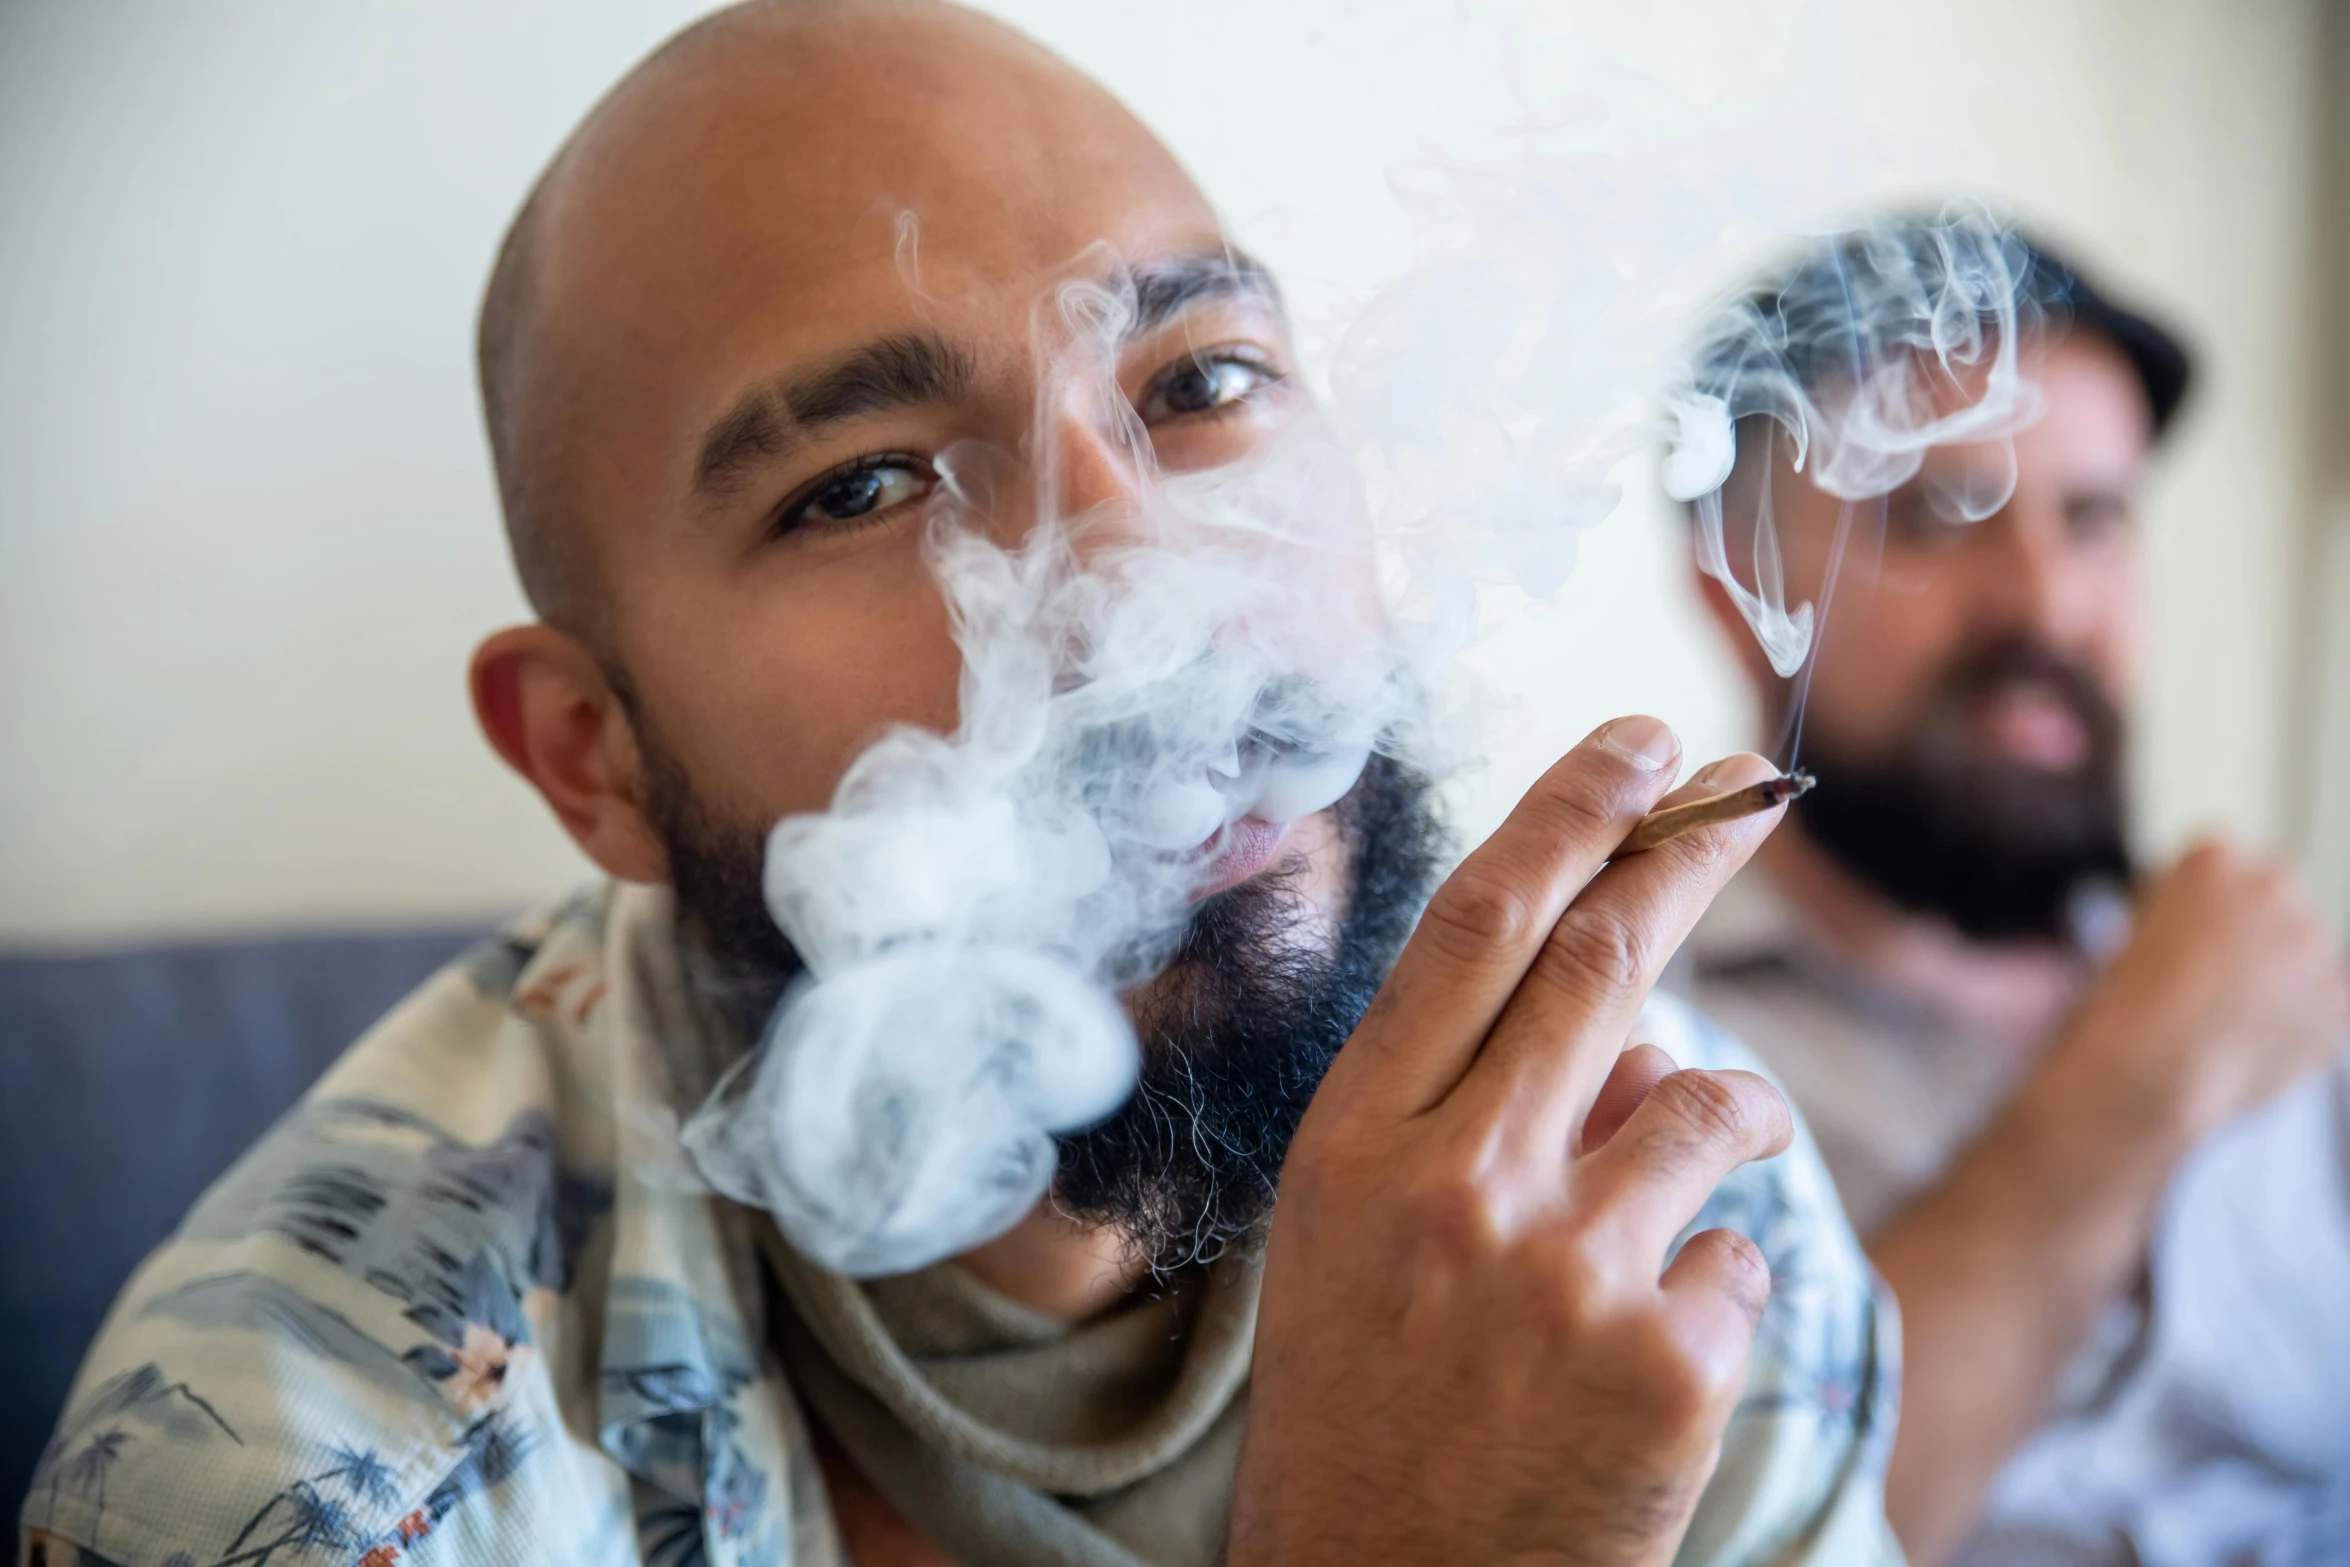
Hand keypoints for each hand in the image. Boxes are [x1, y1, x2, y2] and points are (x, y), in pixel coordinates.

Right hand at [1229, 721, 1796, 1566]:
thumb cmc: (1363, 1410)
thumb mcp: (1356, 1243)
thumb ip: (1463, 1115)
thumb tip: (1621, 1026)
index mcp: (1354, 1142)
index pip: (1475, 926)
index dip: (1570, 813)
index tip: (1643, 742)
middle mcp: (1453, 1183)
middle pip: (1603, 964)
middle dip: (1691, 854)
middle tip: (1751, 788)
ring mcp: (1564, 1272)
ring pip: (1710, 1102)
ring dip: (1735, 1111)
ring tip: (1719, 1150)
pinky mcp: (1668, 1364)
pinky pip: (1741, 1256)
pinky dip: (1714, 1282)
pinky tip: (1651, 1356)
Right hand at [2052, 839, 2348, 1149]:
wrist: (2153, 1069)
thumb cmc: (2126, 1002)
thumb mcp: (2135, 927)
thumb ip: (2188, 908)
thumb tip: (2213, 927)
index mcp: (2215, 859)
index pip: (2223, 864)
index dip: (2200, 904)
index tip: (2184, 934)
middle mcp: (2275, 887)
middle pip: (2276, 895)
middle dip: (2253, 928)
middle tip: (2214, 975)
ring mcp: (2315, 942)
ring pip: (2304, 949)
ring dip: (2280, 973)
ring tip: (2228, 1015)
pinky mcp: (2340, 997)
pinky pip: (2325, 1000)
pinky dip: (2300, 1017)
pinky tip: (2253, 1038)